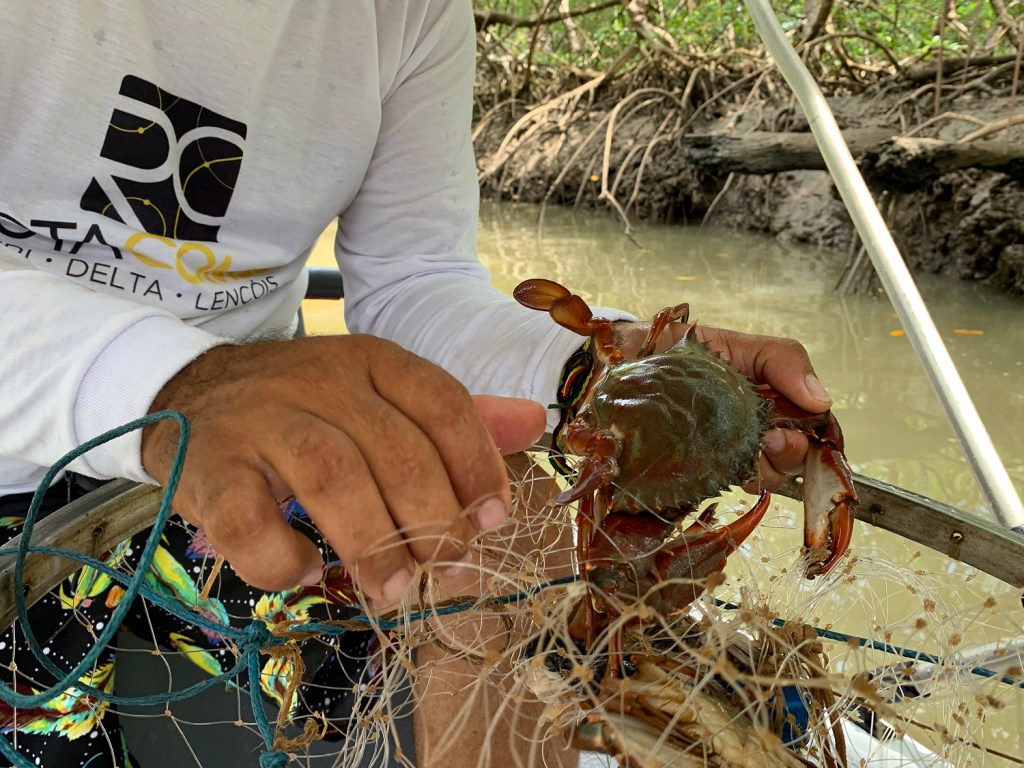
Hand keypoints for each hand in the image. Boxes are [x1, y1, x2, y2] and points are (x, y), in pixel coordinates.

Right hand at [141, 335, 545, 601]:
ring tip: (392, 590)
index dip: (477, 464)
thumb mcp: (378, 396)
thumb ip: (452, 416)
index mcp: (372, 360)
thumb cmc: (304, 407)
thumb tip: (533, 422)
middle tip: (447, 572)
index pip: (442, 402)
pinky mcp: (210, 464)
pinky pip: (250, 519)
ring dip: (374, 545)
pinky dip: (283, 559)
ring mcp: (260, 418)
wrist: (189, 393)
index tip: (492, 520)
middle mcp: (320, 379)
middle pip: (395, 449)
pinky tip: (304, 573)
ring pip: (333, 477)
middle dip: (434, 521)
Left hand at [610, 319, 832, 491]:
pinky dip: (715, 479)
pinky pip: (714, 492)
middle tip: (767, 439)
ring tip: (731, 447)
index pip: (810, 433)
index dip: (813, 440)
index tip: (791, 432)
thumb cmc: (677, 351)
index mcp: (768, 405)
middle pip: (790, 463)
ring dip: (754, 468)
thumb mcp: (734, 344)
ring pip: (759, 480)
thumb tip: (821, 398)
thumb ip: (781, 360)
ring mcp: (721, 457)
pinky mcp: (688, 474)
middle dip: (786, 454)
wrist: (619, 357)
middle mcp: (750, 436)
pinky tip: (701, 462)